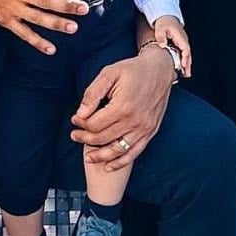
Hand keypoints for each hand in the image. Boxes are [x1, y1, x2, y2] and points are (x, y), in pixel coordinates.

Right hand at [0, 0, 88, 55]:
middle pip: (46, 0)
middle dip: (66, 5)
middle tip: (84, 9)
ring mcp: (13, 9)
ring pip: (38, 18)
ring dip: (56, 24)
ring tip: (73, 28)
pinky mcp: (6, 21)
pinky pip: (23, 33)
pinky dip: (37, 42)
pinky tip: (51, 49)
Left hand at [70, 46, 172, 170]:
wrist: (160, 70)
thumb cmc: (132, 70)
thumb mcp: (109, 73)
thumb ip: (92, 94)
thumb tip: (80, 114)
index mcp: (122, 106)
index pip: (94, 124)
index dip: (81, 124)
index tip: (74, 119)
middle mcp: (134, 121)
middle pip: (103, 138)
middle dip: (85, 138)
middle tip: (75, 135)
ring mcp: (144, 128)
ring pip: (117, 150)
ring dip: (99, 156)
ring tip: (87, 157)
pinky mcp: (150, 132)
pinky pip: (134, 152)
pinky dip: (120, 162)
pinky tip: (108, 166)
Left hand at [152, 16, 191, 75]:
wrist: (165, 15)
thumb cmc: (163, 21)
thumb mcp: (160, 28)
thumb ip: (161, 36)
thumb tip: (162, 45)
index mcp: (180, 37)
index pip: (185, 49)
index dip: (185, 58)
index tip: (183, 66)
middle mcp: (183, 40)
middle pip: (188, 54)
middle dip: (188, 64)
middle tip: (187, 74)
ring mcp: (182, 41)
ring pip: (186, 54)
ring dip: (187, 64)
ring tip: (186, 74)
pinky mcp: (179, 42)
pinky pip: (183, 53)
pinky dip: (184, 60)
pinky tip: (181, 67)